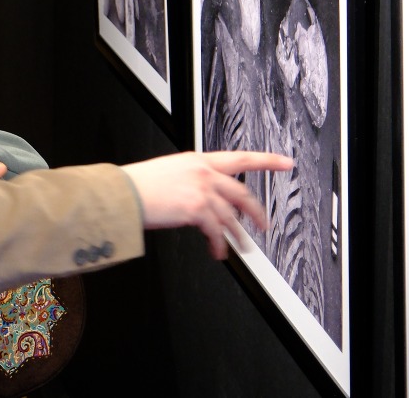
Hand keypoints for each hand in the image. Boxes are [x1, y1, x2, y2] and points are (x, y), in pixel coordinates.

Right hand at [122, 151, 290, 258]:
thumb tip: (204, 200)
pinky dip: (219, 244)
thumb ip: (192, 181)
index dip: (266, 160)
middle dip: (256, 212)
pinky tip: (218, 251)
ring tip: (243, 248)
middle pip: (241, 193)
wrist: (124, 193)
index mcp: (197, 160)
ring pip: (231, 216)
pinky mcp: (198, 209)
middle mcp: (203, 172)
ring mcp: (202, 190)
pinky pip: (216, 231)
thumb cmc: (138, 185)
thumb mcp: (169, 173)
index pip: (240, 157)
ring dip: (238, 235)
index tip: (284, 163)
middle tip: (263, 225)